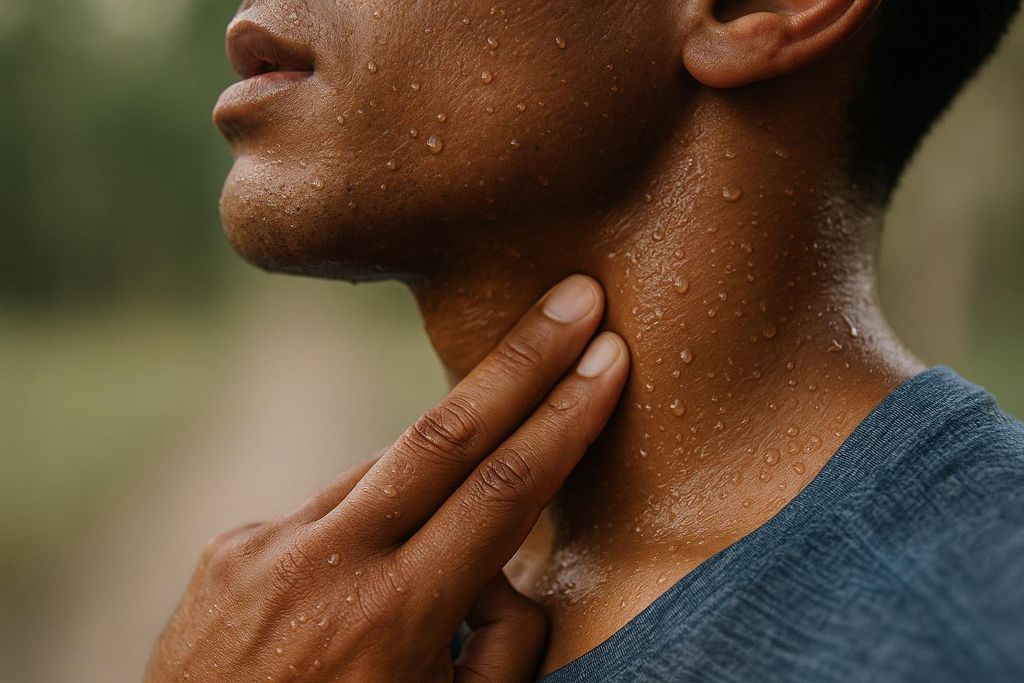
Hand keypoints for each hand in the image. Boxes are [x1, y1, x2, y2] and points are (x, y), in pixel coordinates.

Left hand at [145, 275, 629, 682]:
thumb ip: (496, 642)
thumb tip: (505, 565)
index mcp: (389, 621)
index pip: (502, 492)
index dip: (565, 418)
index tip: (608, 357)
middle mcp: (324, 565)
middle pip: (444, 432)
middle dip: (521, 359)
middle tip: (573, 297)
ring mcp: (266, 545)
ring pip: (386, 472)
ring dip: (438, 481)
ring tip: (428, 561)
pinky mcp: (231, 545)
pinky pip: (331, 509)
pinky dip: (370, 527)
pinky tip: (359, 583)